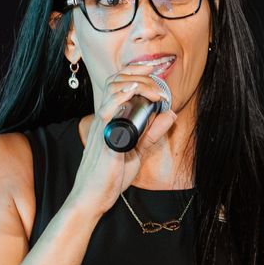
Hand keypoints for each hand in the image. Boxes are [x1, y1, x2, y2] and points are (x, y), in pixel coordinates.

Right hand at [68, 57, 179, 217]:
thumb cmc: (111, 175)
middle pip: (117, 81)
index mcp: (111, 118)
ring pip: (112, 90)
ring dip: (135, 83)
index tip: (153, 67)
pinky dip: (118, 98)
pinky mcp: (103, 138)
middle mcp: (105, 118)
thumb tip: (170, 113)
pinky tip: (131, 92)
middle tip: (159, 81)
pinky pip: (107, 112)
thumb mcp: (138, 150)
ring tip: (153, 88)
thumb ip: (152, 132)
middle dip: (140, 74)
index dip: (134, 71)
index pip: (119, 84)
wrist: (93, 197)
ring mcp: (102, 126)